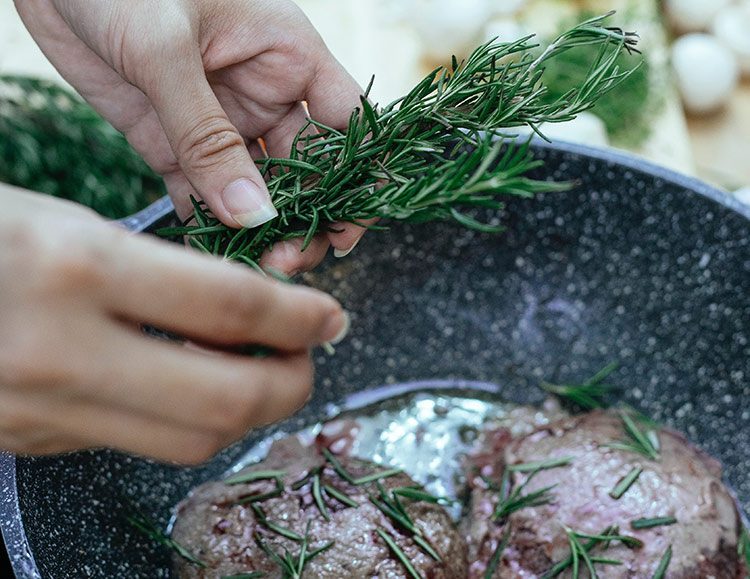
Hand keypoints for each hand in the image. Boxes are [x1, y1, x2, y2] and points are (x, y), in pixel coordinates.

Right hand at [0, 184, 347, 462]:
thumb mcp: (67, 224)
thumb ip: (157, 276)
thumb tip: (248, 317)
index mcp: (75, 268)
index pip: (230, 309)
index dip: (300, 316)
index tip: (330, 315)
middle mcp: (60, 351)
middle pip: (225, 402)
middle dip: (291, 383)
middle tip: (309, 356)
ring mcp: (41, 411)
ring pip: (189, 441)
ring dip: (245, 411)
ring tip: (261, 371)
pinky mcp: (30, 442)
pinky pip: (136, 441)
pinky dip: (182, 418)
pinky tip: (187, 383)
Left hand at [15, 0, 367, 272]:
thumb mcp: (165, 48)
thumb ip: (208, 134)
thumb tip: (253, 213)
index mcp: (287, 56)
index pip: (346, 122)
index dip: (358, 176)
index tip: (350, 228)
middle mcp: (261, 94)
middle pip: (304, 169)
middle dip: (304, 217)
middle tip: (290, 260)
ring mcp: (217, 122)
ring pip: (254, 189)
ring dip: (260, 229)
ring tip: (258, 266)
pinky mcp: (170, 141)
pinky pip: (200, 192)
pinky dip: (208, 224)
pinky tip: (212, 252)